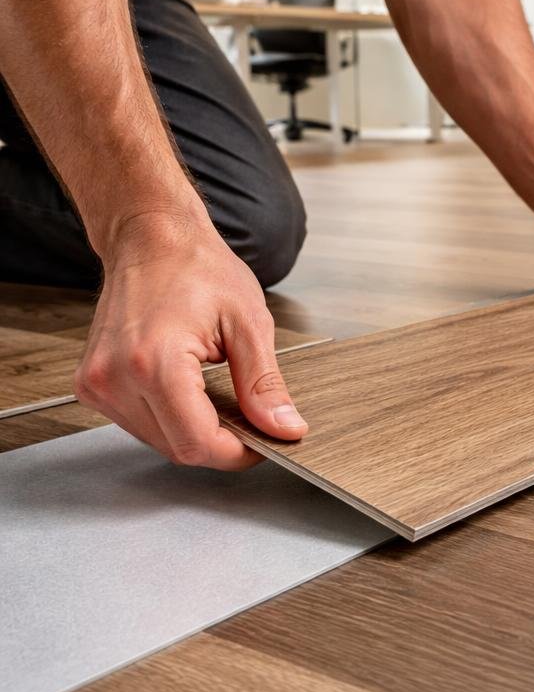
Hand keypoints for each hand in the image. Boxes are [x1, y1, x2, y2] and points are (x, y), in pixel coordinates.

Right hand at [75, 215, 307, 469]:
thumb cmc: (197, 267)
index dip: (237, 453)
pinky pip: (140, 424)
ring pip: (159, 442)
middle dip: (221, 443)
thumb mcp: (248, 324)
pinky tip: (190, 391)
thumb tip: (284, 428)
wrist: (151, 239)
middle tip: (250, 417)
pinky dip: (171, 419)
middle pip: (178, 449)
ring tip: (218, 395)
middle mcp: (115, 378)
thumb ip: (264, 384)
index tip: (263, 441)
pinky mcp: (91, 384)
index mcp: (154, 362)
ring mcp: (96, 383)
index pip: (198, 444)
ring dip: (195, 432)